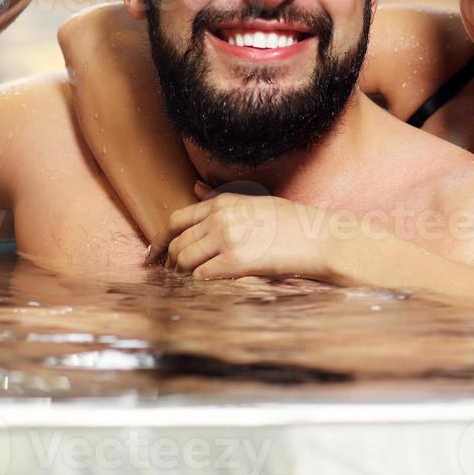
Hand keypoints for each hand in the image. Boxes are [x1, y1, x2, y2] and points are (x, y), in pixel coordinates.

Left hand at [146, 182, 347, 282]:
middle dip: (171, 261)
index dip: (160, 239)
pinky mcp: (236, 262)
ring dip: (184, 274)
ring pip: (185, 260)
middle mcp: (221, 218)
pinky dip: (199, 284)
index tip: (155, 254)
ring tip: (190, 283)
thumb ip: (221, 198)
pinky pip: (201, 276)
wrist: (318, 239)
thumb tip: (195, 188)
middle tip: (173, 275)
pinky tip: (208, 286)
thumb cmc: (291, 222)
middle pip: (177, 243)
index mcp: (224, 202)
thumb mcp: (254, 201)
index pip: (176, 219)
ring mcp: (227, 239)